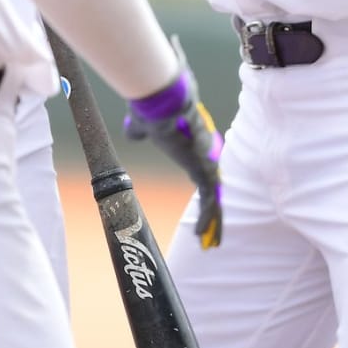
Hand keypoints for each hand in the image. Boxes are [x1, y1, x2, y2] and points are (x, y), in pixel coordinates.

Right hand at [124, 40, 222, 248]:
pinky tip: (200, 236)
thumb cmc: (153, 109)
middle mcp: (204, 155)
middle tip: (213, 234)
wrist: (163, 103)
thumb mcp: (142, 125)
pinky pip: (210, 201)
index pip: (203, 172)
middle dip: (213, 213)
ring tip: (210, 244)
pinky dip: (207, 219)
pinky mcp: (205, 170)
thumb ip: (140, 131)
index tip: (203, 205)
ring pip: (214, 198)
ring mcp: (207, 163)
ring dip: (213, 222)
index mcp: (193, 146)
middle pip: (212, 189)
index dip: (204, 191)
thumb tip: (134, 132)